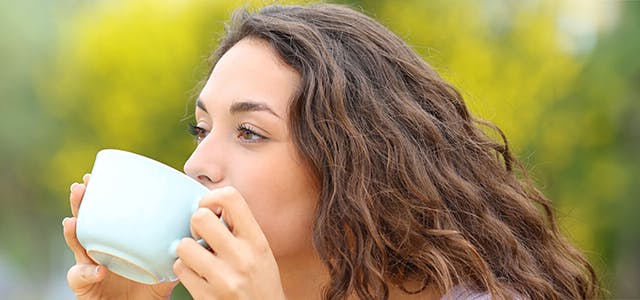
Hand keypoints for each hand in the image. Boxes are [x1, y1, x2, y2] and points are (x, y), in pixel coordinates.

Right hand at [63, 174, 177, 298]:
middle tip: (80, 187)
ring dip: (73, 232)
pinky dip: (87, 274)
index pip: (105, 214)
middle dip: (80, 204)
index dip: (98, 196)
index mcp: (116, 242)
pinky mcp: (84, 288)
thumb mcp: (165, 270)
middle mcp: (100, 251)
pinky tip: (97, 270)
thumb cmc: (149, 291)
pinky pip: (81, 279)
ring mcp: (89, 268)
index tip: (96, 176)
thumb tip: (197, 235)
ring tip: (72, 220)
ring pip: (76, 246)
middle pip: (85, 222)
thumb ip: (176, 254)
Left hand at [173, 187, 285, 299]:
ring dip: (187, 251)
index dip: (211, 198)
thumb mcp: (261, 251)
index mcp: (257, 240)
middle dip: (195, 225)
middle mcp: (242, 257)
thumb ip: (241, 229)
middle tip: (201, 236)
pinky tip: (197, 276)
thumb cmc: (260, 282)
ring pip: (184, 245)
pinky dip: (184, 271)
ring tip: (198, 258)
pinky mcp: (207, 297)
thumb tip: (210, 205)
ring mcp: (224, 278)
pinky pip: (180, 270)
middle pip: (200, 217)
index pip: (231, 198)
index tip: (210, 210)